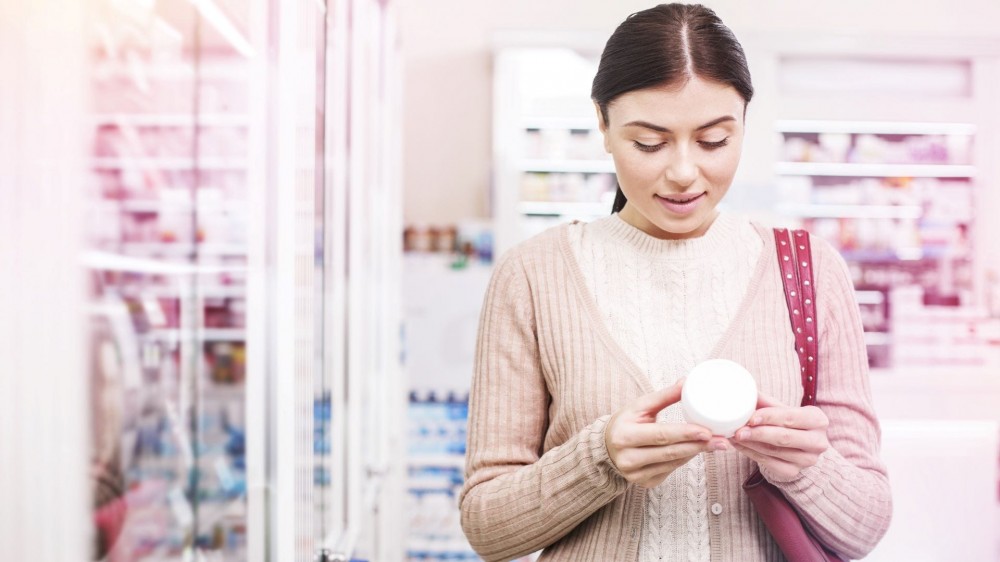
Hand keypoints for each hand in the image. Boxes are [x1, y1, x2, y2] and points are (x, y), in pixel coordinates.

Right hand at [605, 378, 729, 487]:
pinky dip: (684, 460)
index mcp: (624, 436)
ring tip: (715, 444)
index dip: (685, 433)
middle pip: (670, 452)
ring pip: (673, 463)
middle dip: (699, 446)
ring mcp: (635, 474)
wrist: (606, 446)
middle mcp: (627, 459)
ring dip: (695, 453)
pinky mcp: (644, 483)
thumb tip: (686, 381)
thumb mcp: (640, 406)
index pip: (661, 435)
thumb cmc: (626, 421)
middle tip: (722, 441)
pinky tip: (695, 451)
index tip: (707, 431)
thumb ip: (664, 396)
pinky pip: (670, 471)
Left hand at [731, 392, 829, 480]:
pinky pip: (768, 463)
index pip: (791, 417)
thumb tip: (745, 391)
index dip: (770, 417)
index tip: (751, 418)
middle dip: (758, 433)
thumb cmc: (789, 422)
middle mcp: (818, 442)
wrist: (800, 445)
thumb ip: (766, 401)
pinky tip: (739, 445)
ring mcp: (807, 460)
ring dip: (750, 443)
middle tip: (738, 431)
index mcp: (818, 420)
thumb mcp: (782, 409)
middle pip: (784, 437)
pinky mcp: (793, 472)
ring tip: (734, 435)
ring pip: (774, 451)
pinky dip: (750, 453)